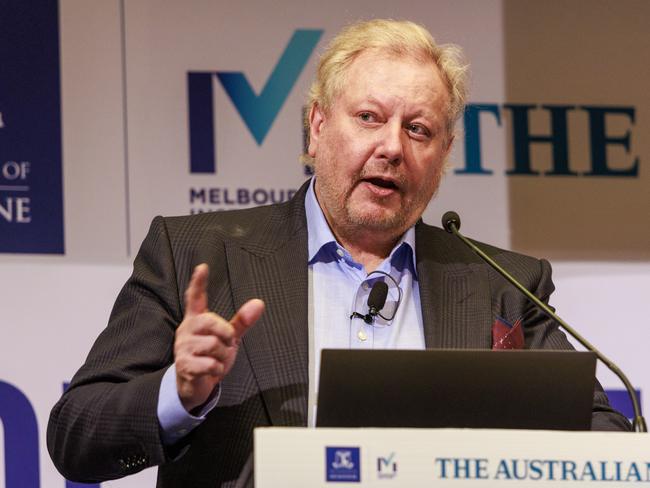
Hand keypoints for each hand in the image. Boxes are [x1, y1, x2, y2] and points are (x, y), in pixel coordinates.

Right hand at [174, 263, 263, 411]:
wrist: (194, 385)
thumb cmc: (210, 356)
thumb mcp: (229, 338)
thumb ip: (242, 321)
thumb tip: (259, 303)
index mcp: (196, 319)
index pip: (195, 297)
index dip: (198, 283)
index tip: (203, 267)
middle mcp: (186, 329)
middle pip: (210, 320)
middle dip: (225, 333)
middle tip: (227, 343)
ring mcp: (183, 347)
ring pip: (212, 344)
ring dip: (222, 355)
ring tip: (216, 359)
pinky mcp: (183, 365)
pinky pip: (209, 364)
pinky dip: (217, 369)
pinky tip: (212, 370)